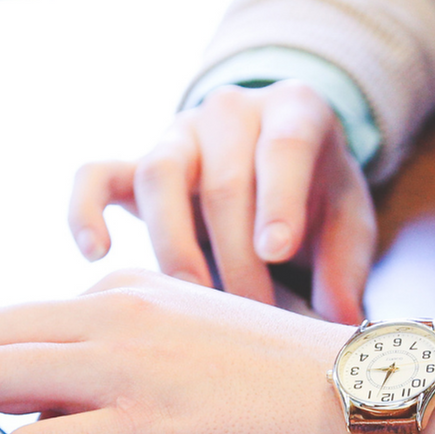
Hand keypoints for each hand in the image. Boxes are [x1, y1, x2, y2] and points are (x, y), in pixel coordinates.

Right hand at [68, 80, 377, 324]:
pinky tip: (96, 253)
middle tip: (252, 315)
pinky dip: (86, 210)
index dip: (278, 199)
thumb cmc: (318, 194)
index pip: (283, 146)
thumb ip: (346, 265)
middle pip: (223, 180)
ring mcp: (178, 134)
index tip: (276, 251)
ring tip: (192, 300)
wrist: (278, 158)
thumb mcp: (348, 218)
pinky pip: (95, 175)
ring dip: (174, 245)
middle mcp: (231, 111)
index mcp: (295, 111)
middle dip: (236, 256)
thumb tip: (341, 322)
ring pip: (159, 175)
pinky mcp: (134, 163)